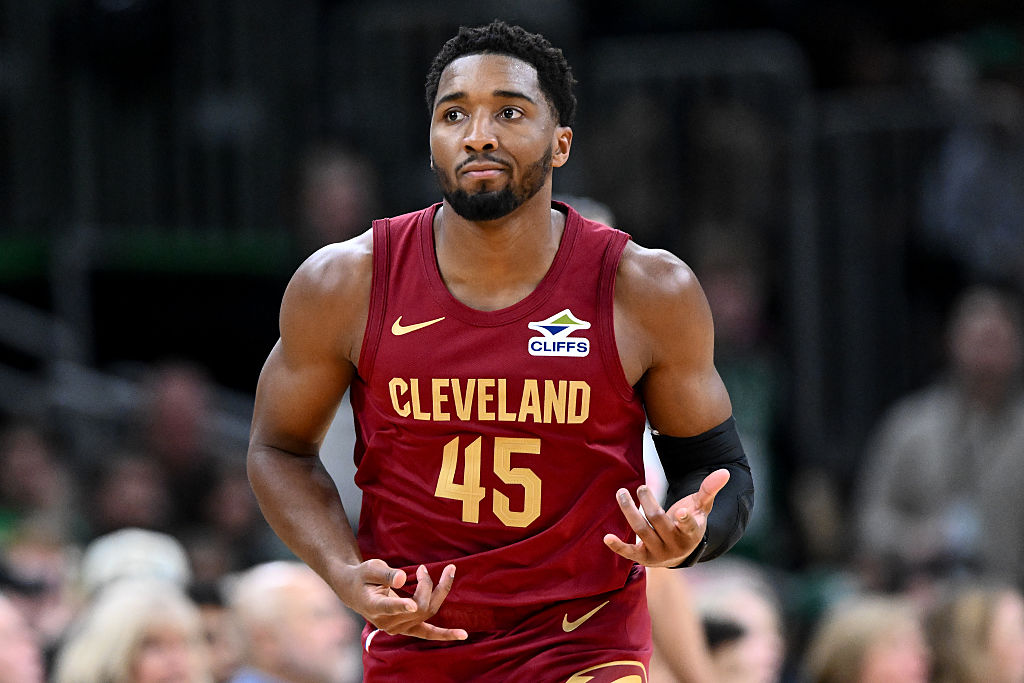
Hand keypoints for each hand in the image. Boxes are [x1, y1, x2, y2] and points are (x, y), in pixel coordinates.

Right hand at [338, 559, 467, 639]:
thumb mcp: (370, 569)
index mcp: (374, 606)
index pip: (388, 608)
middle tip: (423, 568)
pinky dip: (445, 634)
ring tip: (449, 570)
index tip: (412, 604)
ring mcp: (398, 627)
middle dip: (427, 584)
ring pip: (427, 612)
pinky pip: (428, 632)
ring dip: (441, 591)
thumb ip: (385, 574)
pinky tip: (463, 634)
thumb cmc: (364, 576)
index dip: (401, 606)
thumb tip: (402, 578)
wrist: (356, 592)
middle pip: (418, 606)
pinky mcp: (408, 628)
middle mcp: (387, 622)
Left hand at [603, 469, 729, 566]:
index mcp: (691, 532)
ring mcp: (658, 553)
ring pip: (642, 531)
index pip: (689, 527)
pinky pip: (629, 553)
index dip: (685, 520)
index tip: (680, 512)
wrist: (679, 551)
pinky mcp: (643, 558)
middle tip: (641, 487)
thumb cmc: (689, 523)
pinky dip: (618, 546)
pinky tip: (606, 537)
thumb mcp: (700, 508)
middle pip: (659, 522)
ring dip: (630, 511)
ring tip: (621, 493)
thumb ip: (709, 490)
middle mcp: (675, 545)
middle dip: (649, 503)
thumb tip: (725, 472)